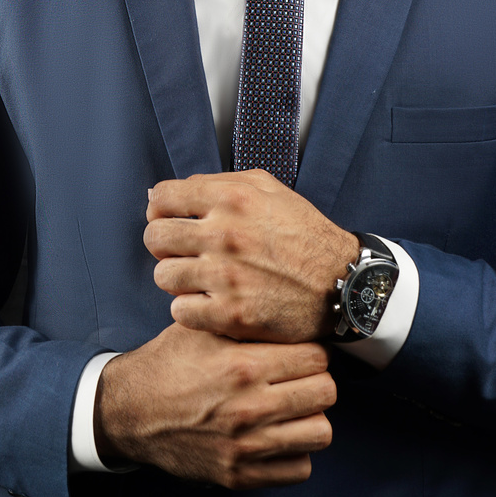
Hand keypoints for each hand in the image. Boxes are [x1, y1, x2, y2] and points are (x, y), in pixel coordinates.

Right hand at [93, 322, 334, 489]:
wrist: (131, 412)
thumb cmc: (169, 364)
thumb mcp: (202, 327)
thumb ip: (244, 319)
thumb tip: (287, 310)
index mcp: (243, 365)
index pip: (316, 356)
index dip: (312, 349)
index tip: (301, 351)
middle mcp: (250, 407)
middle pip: (325, 392)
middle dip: (317, 379)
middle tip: (301, 377)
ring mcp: (246, 447)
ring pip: (321, 432)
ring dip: (312, 416)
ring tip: (295, 406)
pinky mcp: (240, 475)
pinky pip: (299, 469)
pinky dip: (296, 452)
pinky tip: (280, 434)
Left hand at [144, 169, 359, 342]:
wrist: (340, 282)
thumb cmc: (303, 234)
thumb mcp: (267, 189)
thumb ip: (217, 183)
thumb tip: (167, 193)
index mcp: (231, 199)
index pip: (161, 197)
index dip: (160, 209)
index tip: (170, 219)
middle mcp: (224, 234)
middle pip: (154, 237)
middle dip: (164, 244)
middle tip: (183, 251)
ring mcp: (226, 276)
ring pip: (163, 276)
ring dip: (178, 278)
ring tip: (199, 279)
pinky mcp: (230, 314)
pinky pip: (179, 311)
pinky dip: (190, 308)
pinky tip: (209, 302)